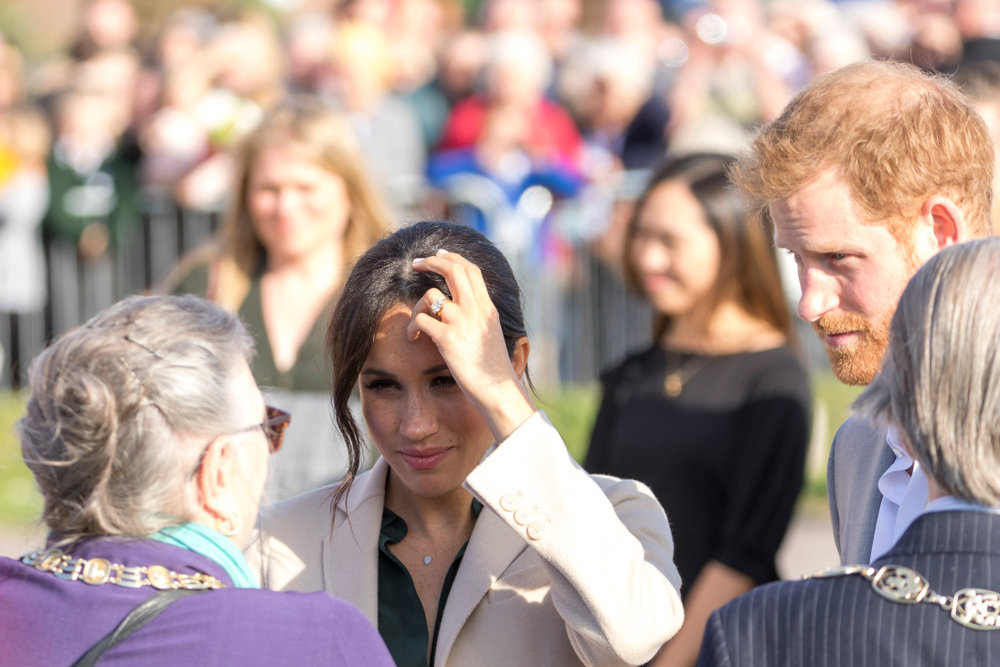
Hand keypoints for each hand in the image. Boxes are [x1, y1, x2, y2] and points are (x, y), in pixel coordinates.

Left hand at [408, 249, 535, 442]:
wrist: (498, 390)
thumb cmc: (495, 370)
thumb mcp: (492, 336)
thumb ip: (480, 320)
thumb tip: (466, 314)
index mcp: (488, 308)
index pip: (471, 270)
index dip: (453, 257)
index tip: (439, 254)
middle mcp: (476, 309)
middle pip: (452, 269)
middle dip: (431, 262)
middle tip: (416, 264)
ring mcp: (461, 322)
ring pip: (431, 295)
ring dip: (417, 305)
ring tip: (416, 321)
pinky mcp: (447, 339)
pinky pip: (420, 320)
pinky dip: (412, 326)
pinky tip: (413, 338)